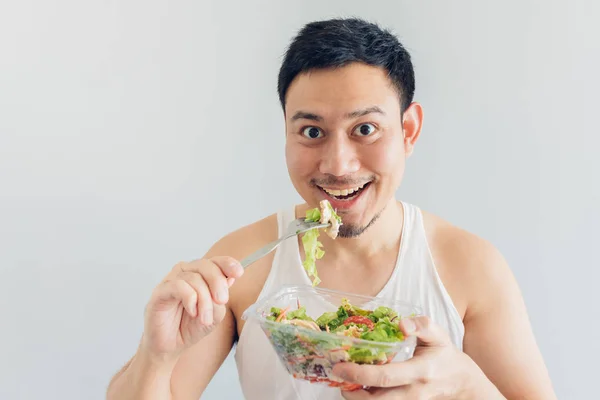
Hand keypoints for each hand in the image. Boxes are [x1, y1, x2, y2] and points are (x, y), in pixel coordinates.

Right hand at [140, 257, 243, 363]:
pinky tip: (192, 312)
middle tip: (222, 301)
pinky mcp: (160, 290)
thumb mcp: (215, 313)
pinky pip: (179, 286)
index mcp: (201, 275)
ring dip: (204, 300)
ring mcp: (172, 280)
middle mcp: (186, 272)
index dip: (228, 264)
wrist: (170, 346)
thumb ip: (221, 297)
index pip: (216, 261)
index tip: (238, 273)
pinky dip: (190, 299)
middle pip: (206, 265)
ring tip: (205, 318)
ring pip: (194, 278)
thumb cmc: (191, 327)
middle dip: (218, 283)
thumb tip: (230, 279)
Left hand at [332, 316, 498, 398]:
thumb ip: (421, 325)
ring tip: (344, 382)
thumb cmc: (445, 355)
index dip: (359, 374)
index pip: (385, 377)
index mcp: (420, 372)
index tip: (340, 366)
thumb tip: (400, 323)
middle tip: (336, 375)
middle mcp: (413, 393)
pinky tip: (358, 386)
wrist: (462, 383)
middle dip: (352, 392)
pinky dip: (367, 398)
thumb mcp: (438, 335)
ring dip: (357, 397)